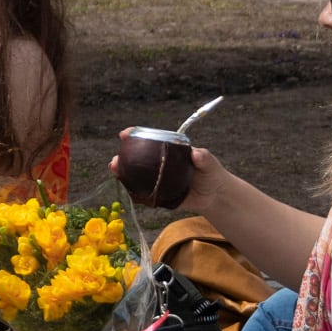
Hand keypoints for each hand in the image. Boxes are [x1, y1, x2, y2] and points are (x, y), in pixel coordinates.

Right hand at [116, 141, 234, 213]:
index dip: (136, 135)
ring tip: (116, 171)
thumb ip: (203, 157)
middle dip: (124, 157)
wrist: (215, 196)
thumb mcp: (209, 163)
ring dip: (124, 173)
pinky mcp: (160, 194)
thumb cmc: (211, 174)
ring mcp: (159, 179)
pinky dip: (136, 192)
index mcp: (170, 151)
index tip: (125, 134)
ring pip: (137, 175)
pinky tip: (128, 190)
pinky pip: (146, 193)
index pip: (150, 140)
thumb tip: (196, 154)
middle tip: (116, 159)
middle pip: (138, 158)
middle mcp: (161, 164)